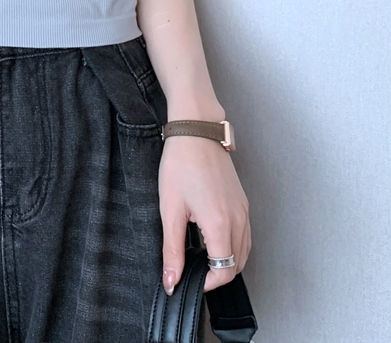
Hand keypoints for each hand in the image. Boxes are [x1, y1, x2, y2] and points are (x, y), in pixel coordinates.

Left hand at [158, 135, 250, 293]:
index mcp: (221, 224)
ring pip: (244, 251)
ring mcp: (244, 210)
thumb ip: (173, 249)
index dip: (206, 283)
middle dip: (216, 274)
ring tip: (200, 258)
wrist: (196, 131)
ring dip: (226, 261)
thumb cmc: (181, 163)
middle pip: (237, 265)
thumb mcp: (170, 208)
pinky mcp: (243, 202)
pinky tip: (212, 239)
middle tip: (192, 271)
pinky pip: (245, 234)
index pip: (224, 271)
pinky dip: (232, 246)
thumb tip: (172, 280)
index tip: (188, 281)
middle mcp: (239, 219)